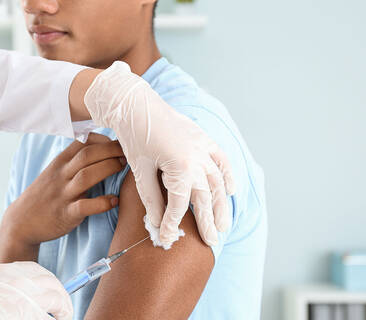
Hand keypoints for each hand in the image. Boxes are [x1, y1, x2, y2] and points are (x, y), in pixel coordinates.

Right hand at [0, 133, 125, 263]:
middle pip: (87, 155)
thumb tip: (103, 148)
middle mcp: (61, 175)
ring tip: (124, 167)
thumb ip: (75, 161)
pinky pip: (85, 206)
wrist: (22, 222)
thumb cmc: (46, 194)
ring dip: (108, 169)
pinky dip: (102, 203)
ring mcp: (63, 194)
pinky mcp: (66, 214)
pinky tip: (114, 201)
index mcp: (60, 162)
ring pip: (86, 176)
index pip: (82, 142)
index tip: (119, 143)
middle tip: (129, 153)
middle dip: (111, 151)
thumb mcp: (56, 172)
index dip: (104, 139)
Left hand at [85, 62, 234, 247]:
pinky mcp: (203, 139)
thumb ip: (152, 199)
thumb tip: (158, 223)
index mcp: (180, 167)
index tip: (168, 239)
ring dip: (221, 205)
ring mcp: (203, 147)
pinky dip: (227, 175)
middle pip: (204, 197)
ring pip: (217, 182)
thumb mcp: (141, 171)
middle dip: (207, 221)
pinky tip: (230, 191)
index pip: (180, 204)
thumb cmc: (135, 137)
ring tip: (223, 225)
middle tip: (212, 242)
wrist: (136, 105)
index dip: (173, 224)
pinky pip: (221, 159)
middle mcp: (198, 159)